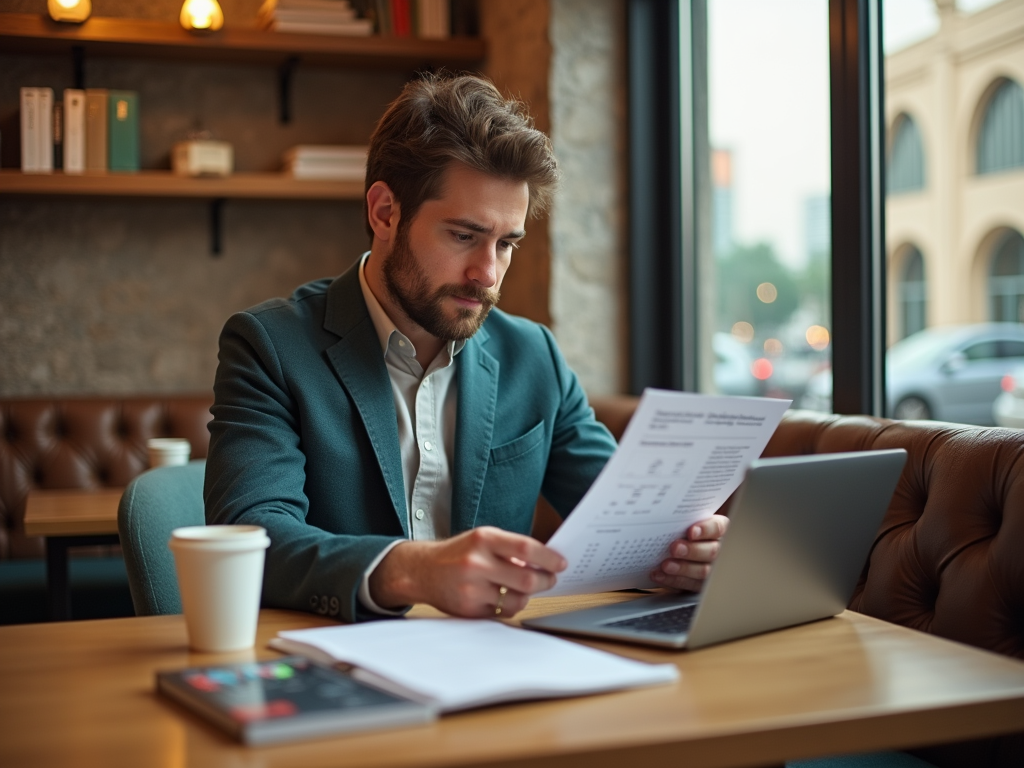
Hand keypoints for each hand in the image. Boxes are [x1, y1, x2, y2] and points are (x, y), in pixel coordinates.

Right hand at [368, 526, 566, 617]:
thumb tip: (546, 563)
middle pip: (527, 579)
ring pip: (518, 600)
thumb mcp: (482, 539)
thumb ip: (511, 549)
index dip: (549, 558)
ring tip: (523, 588)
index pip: (526, 549)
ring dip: (527, 596)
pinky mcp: (469, 610)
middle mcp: (476, 563)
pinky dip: (509, 606)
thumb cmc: (459, 553)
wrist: (422, 571)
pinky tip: (502, 596)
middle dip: (545, 581)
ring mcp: (471, 589)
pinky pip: (503, 612)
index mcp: (483, 539)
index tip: (562, 563)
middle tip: (550, 579)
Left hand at [649, 514, 728, 591]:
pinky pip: (689, 584)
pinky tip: (660, 575)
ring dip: (683, 568)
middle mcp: (718, 549)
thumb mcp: (685, 523)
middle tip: (675, 548)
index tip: (691, 531)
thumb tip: (666, 517)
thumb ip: (682, 521)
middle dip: (692, 550)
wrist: (678, 547)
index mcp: (717, 530)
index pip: (717, 528)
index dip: (706, 529)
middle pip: (711, 551)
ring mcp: (711, 569)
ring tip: (666, 565)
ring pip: (703, 571)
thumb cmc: (681, 531)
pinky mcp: (700, 584)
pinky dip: (672, 580)